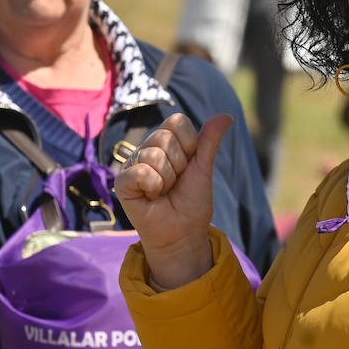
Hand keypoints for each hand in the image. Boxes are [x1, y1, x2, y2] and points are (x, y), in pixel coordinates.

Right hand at [114, 112, 231, 288]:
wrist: (184, 232)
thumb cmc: (192, 202)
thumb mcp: (203, 168)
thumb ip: (210, 140)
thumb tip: (227, 116)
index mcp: (165, 143)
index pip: (176, 121)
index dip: (190, 144)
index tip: (189, 165)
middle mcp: (146, 150)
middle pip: (165, 137)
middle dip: (179, 164)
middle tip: (175, 182)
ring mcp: (132, 165)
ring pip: (154, 155)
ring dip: (167, 179)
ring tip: (164, 192)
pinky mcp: (122, 182)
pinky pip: (141, 172)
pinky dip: (153, 187)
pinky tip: (151, 197)